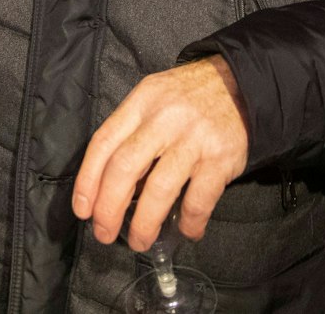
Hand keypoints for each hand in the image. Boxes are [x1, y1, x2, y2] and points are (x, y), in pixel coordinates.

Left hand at [71, 57, 249, 251]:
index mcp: (141, 103)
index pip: (103, 143)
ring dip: (144, 223)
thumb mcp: (154, 100)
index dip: (87, 180)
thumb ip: (132, 133)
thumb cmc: (188, 97)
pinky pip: (198, 199)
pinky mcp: (220, 158)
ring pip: (159, 189)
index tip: (82, 209)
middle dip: (109, 208)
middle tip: (104, 232)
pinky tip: (186, 231)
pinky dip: (189, 222)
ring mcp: (193, 139)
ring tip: (140, 241)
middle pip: (124, 168)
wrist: (241, 82)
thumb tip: (113, 187)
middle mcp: (164, 119)